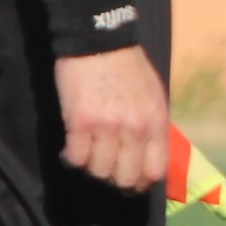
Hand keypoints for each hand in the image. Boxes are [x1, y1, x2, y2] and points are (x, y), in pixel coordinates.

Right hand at [55, 43, 167, 194]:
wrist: (100, 41)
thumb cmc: (128, 67)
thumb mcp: (153, 95)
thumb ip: (152, 125)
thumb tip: (149, 155)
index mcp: (156, 121)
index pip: (155, 170)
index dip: (142, 183)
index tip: (132, 184)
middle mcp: (134, 128)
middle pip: (126, 176)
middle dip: (115, 180)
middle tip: (106, 173)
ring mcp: (107, 126)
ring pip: (99, 170)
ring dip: (91, 168)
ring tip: (87, 155)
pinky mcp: (79, 121)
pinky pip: (75, 157)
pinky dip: (70, 158)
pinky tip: (69, 149)